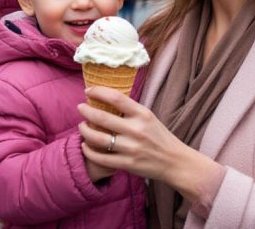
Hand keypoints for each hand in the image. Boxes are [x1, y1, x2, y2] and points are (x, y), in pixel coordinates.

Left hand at [77, 86, 222, 202]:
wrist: (174, 161)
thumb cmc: (159, 136)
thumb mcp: (148, 117)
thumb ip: (130, 109)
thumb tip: (106, 97)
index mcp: (142, 114)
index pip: (116, 98)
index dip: (98, 91)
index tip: (88, 90)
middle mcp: (136, 130)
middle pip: (102, 117)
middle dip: (86, 110)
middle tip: (80, 107)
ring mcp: (131, 148)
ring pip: (98, 138)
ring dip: (84, 131)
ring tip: (81, 126)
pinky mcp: (127, 164)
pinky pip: (101, 158)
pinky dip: (88, 151)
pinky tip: (85, 146)